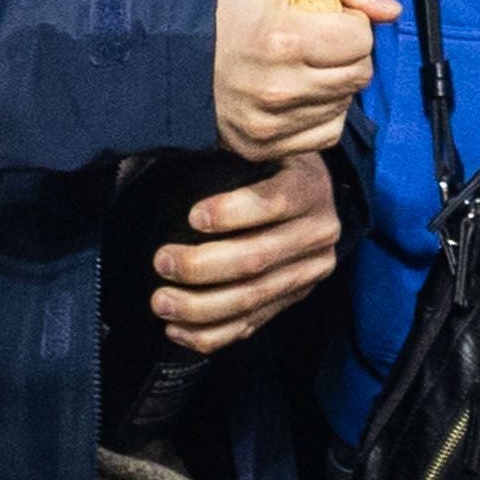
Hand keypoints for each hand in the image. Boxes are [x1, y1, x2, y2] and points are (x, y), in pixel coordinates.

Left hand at [154, 148, 339, 353]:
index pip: (275, 202)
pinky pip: (250, 326)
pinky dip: (210, 334)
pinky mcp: (292, 300)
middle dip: (202, 266)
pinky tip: (176, 330)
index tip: (192, 216)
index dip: (233, 212)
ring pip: (251, 299)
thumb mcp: (262, 144)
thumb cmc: (270, 162)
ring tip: (161, 301)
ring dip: (199, 307)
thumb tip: (181, 150)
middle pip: (258, 259)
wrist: (312, 192)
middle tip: (162, 261)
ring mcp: (307, 273)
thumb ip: (232, 150)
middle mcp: (318, 234)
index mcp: (310, 187)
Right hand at [212, 0, 393, 159]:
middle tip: (318, 39)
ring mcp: (271, 122)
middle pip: (359, 73)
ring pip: (345, 104)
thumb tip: (390, 9)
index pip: (362, 38)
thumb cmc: (226, 1)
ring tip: (304, 63)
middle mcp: (280, 86)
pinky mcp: (264, 145)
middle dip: (349, 52)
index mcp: (285, 37)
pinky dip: (323, 112)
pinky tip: (301, 91)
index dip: (351, 22)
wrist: (168, 47)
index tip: (327, 16)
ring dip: (336, 82)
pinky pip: (324, 132)